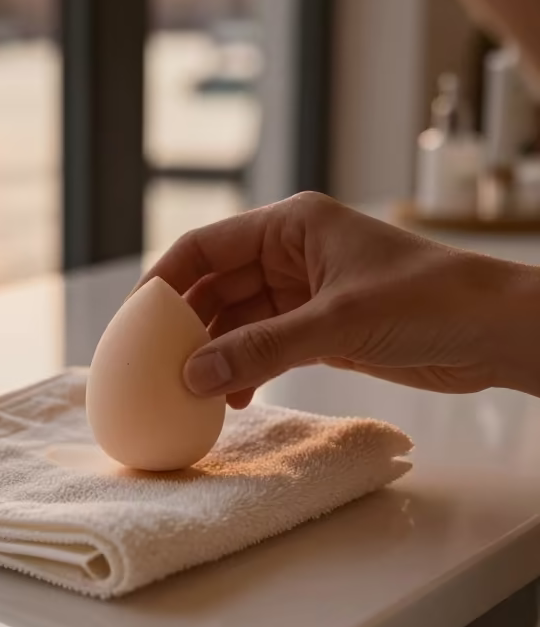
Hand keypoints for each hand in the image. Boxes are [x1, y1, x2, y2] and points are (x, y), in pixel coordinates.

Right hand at [140, 193, 539, 407]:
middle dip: (186, 328)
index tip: (132, 323)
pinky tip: (231, 400)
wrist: (493, 332)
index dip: (163, 282)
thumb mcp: (337, 322)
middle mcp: (291, 254)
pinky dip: (245, 371)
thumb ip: (263, 348)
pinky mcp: (321, 330)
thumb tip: (194, 375)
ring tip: (189, 393)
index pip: (205, 247)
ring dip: (215, 355)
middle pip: (216, 288)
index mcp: (290, 226)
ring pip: (238, 322)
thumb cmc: (430, 300)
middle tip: (154, 368)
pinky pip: (265, 348)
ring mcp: (305, 294)